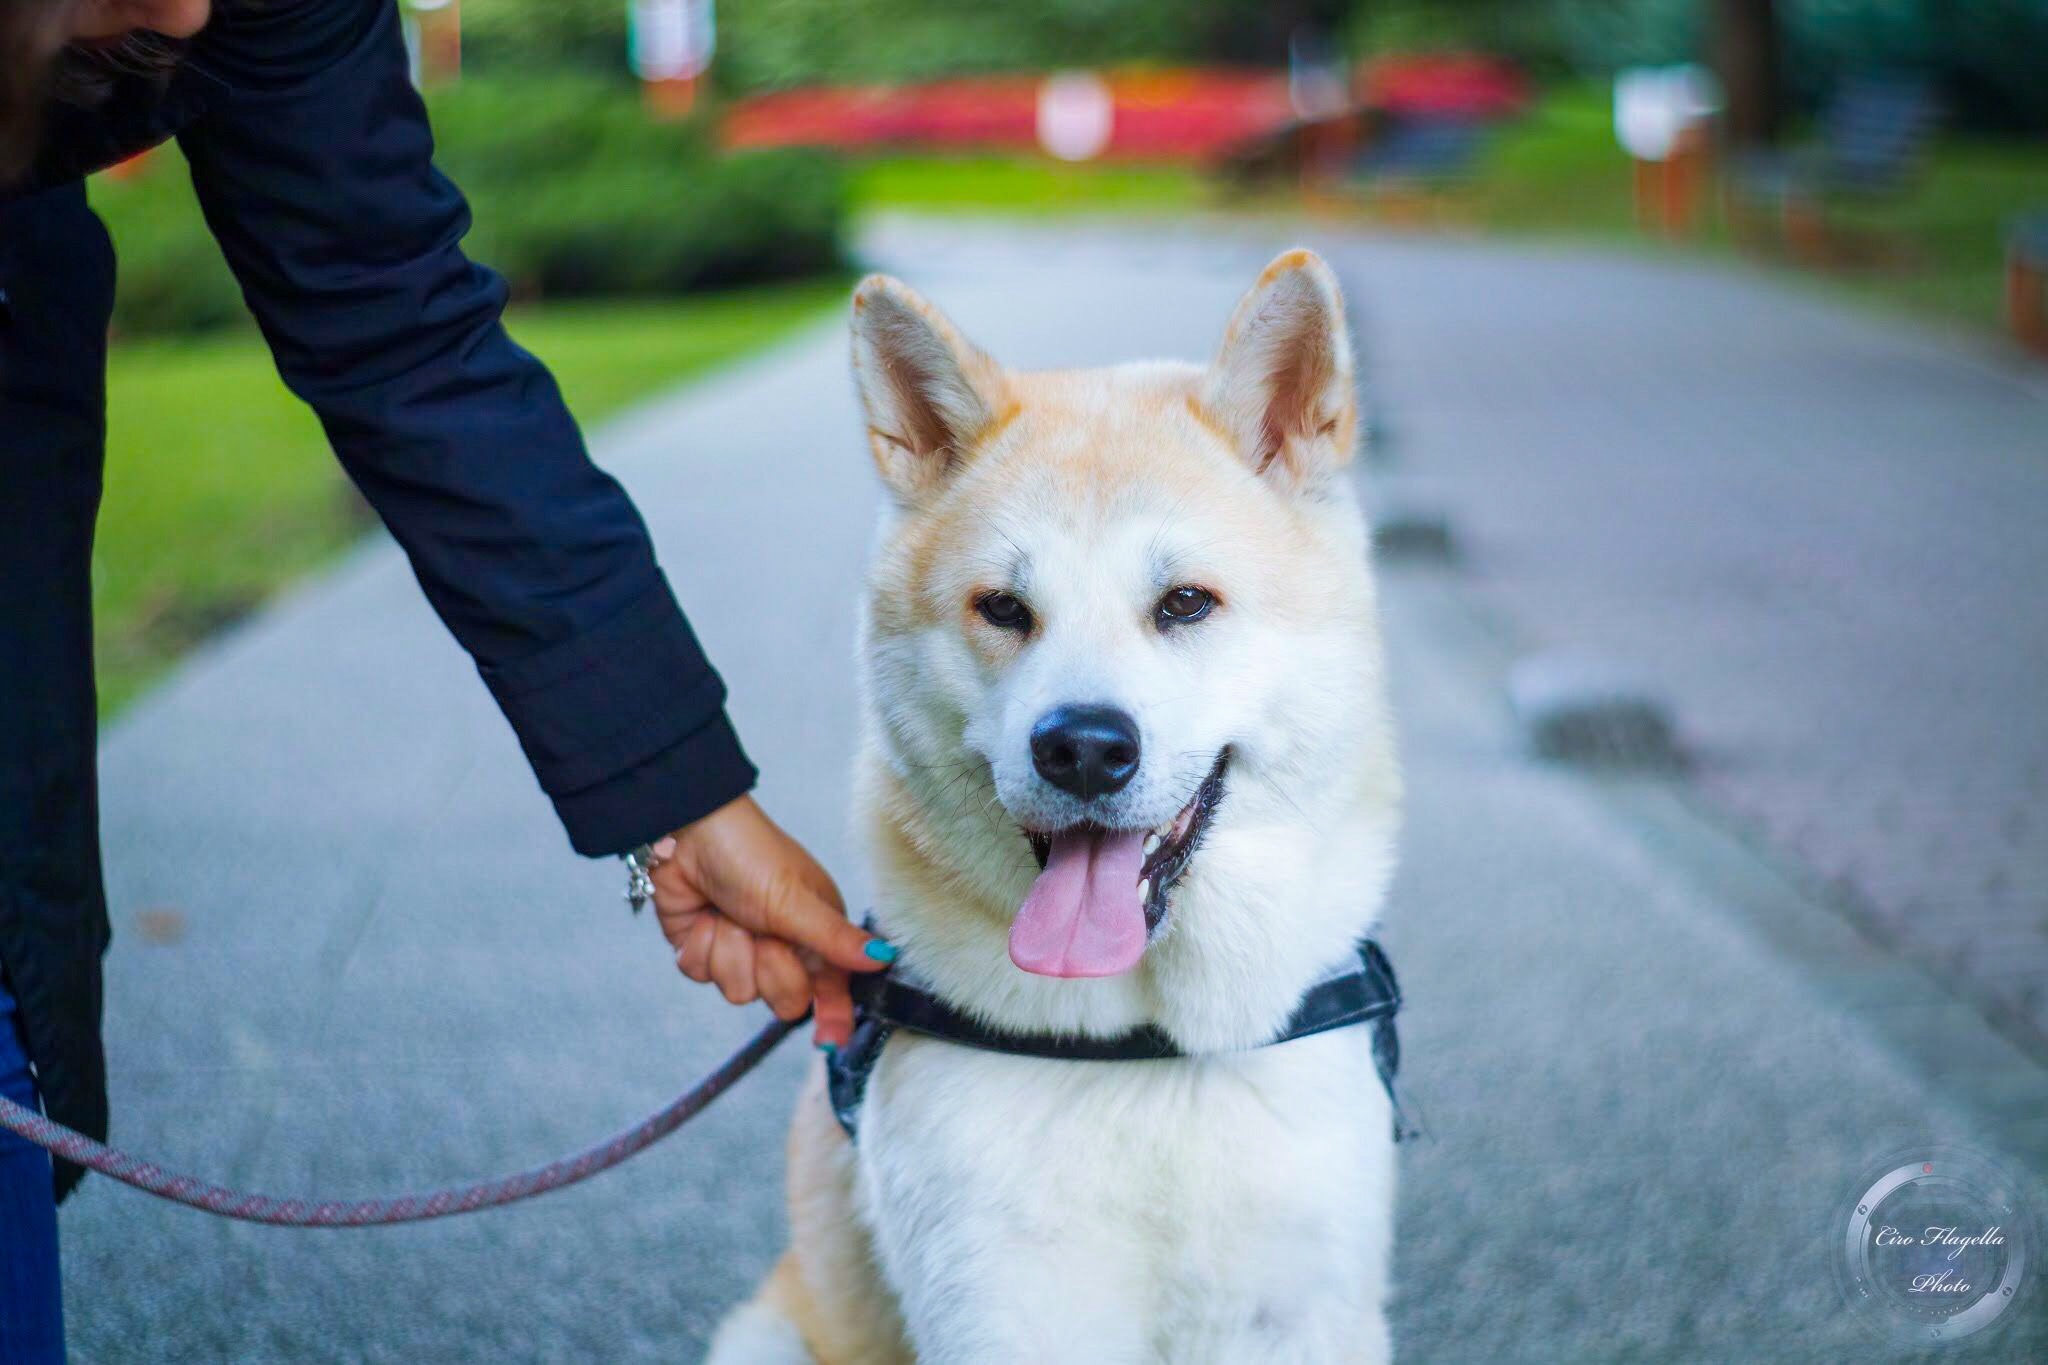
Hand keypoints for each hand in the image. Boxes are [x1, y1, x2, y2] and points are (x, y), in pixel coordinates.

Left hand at [647, 794, 890, 1047]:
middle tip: (765, 934)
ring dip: (730, 952)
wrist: (687, 833)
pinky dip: (699, 947)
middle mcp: (783, 946)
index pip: (834, 987)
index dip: (834, 1015)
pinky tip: (702, 918)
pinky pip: (701, 976)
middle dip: (771, 969)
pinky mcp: (704, 951)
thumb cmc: (751, 855)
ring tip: (729, 916)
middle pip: (786, 1000)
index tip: (830, 1042)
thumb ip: (836, 940)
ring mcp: (742, 951)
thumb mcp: (796, 901)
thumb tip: (884, 960)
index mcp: (816, 932)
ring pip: (738, 992)